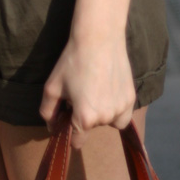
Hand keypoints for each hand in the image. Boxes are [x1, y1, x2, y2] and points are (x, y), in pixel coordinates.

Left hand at [39, 34, 135, 149]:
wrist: (99, 37)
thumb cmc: (73, 60)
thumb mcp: (52, 86)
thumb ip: (48, 112)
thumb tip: (52, 127)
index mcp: (85, 118)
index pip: (77, 142)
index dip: (69, 131)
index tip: (67, 116)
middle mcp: (105, 118)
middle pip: (92, 128)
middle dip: (84, 116)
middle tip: (80, 93)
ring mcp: (121, 109)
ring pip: (109, 123)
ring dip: (102, 114)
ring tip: (95, 91)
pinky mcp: (131, 99)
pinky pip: (123, 114)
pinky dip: (116, 109)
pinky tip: (108, 91)